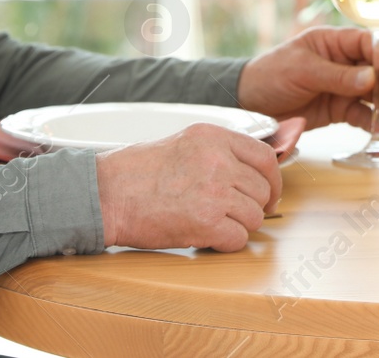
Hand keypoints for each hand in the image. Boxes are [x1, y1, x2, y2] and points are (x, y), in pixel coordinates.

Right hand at [96, 123, 280, 251]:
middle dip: (253, 206)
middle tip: (234, 214)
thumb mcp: (184, 143)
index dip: (272, 179)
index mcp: (213, 136)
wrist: (106, 194)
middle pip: (262, 189)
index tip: (268, 192)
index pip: (265, 157)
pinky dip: (226, 243)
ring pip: (254, 217)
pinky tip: (207, 236)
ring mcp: (214, 192)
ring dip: (238, 226)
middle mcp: (218, 161)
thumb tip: (251, 172)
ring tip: (213, 223)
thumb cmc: (137, 171)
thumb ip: (219, 152)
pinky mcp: (206, 223)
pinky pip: (238, 239)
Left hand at [236, 26, 378, 129]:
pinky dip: (371, 121)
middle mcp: (341, 62)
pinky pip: (360, 114)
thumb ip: (337, 75)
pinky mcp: (338, 109)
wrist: (251, 105)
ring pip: (371, 92)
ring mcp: (342, 87)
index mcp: (331, 42)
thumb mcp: (303, 70)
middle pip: (374, 67)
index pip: (365, 41)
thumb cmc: (271, 75)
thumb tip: (372, 77)